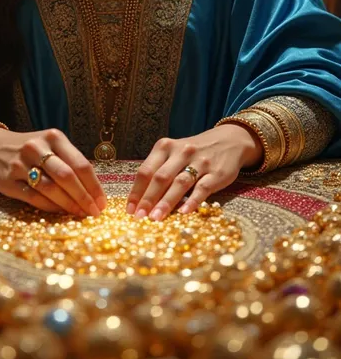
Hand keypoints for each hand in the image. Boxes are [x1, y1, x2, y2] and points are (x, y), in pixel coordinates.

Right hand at [0, 127, 106, 216]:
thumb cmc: (31, 150)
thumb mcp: (51, 146)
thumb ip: (70, 162)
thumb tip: (94, 191)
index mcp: (54, 137)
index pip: (80, 163)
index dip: (94, 186)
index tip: (102, 202)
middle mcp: (37, 148)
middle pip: (67, 176)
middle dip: (84, 197)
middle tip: (94, 212)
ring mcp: (21, 164)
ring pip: (50, 189)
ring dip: (68, 205)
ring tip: (80, 214)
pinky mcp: (8, 181)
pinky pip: (34, 198)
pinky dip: (50, 207)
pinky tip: (60, 212)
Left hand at [126, 124, 263, 220]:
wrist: (229, 141)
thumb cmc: (193, 152)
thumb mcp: (173, 153)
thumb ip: (159, 170)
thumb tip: (140, 199)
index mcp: (165, 147)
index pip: (146, 170)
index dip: (136, 191)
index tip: (129, 210)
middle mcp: (181, 152)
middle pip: (161, 177)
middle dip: (148, 199)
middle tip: (140, 217)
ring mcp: (200, 162)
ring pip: (180, 183)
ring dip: (166, 202)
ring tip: (156, 218)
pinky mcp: (216, 173)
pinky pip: (202, 188)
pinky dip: (192, 200)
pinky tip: (183, 213)